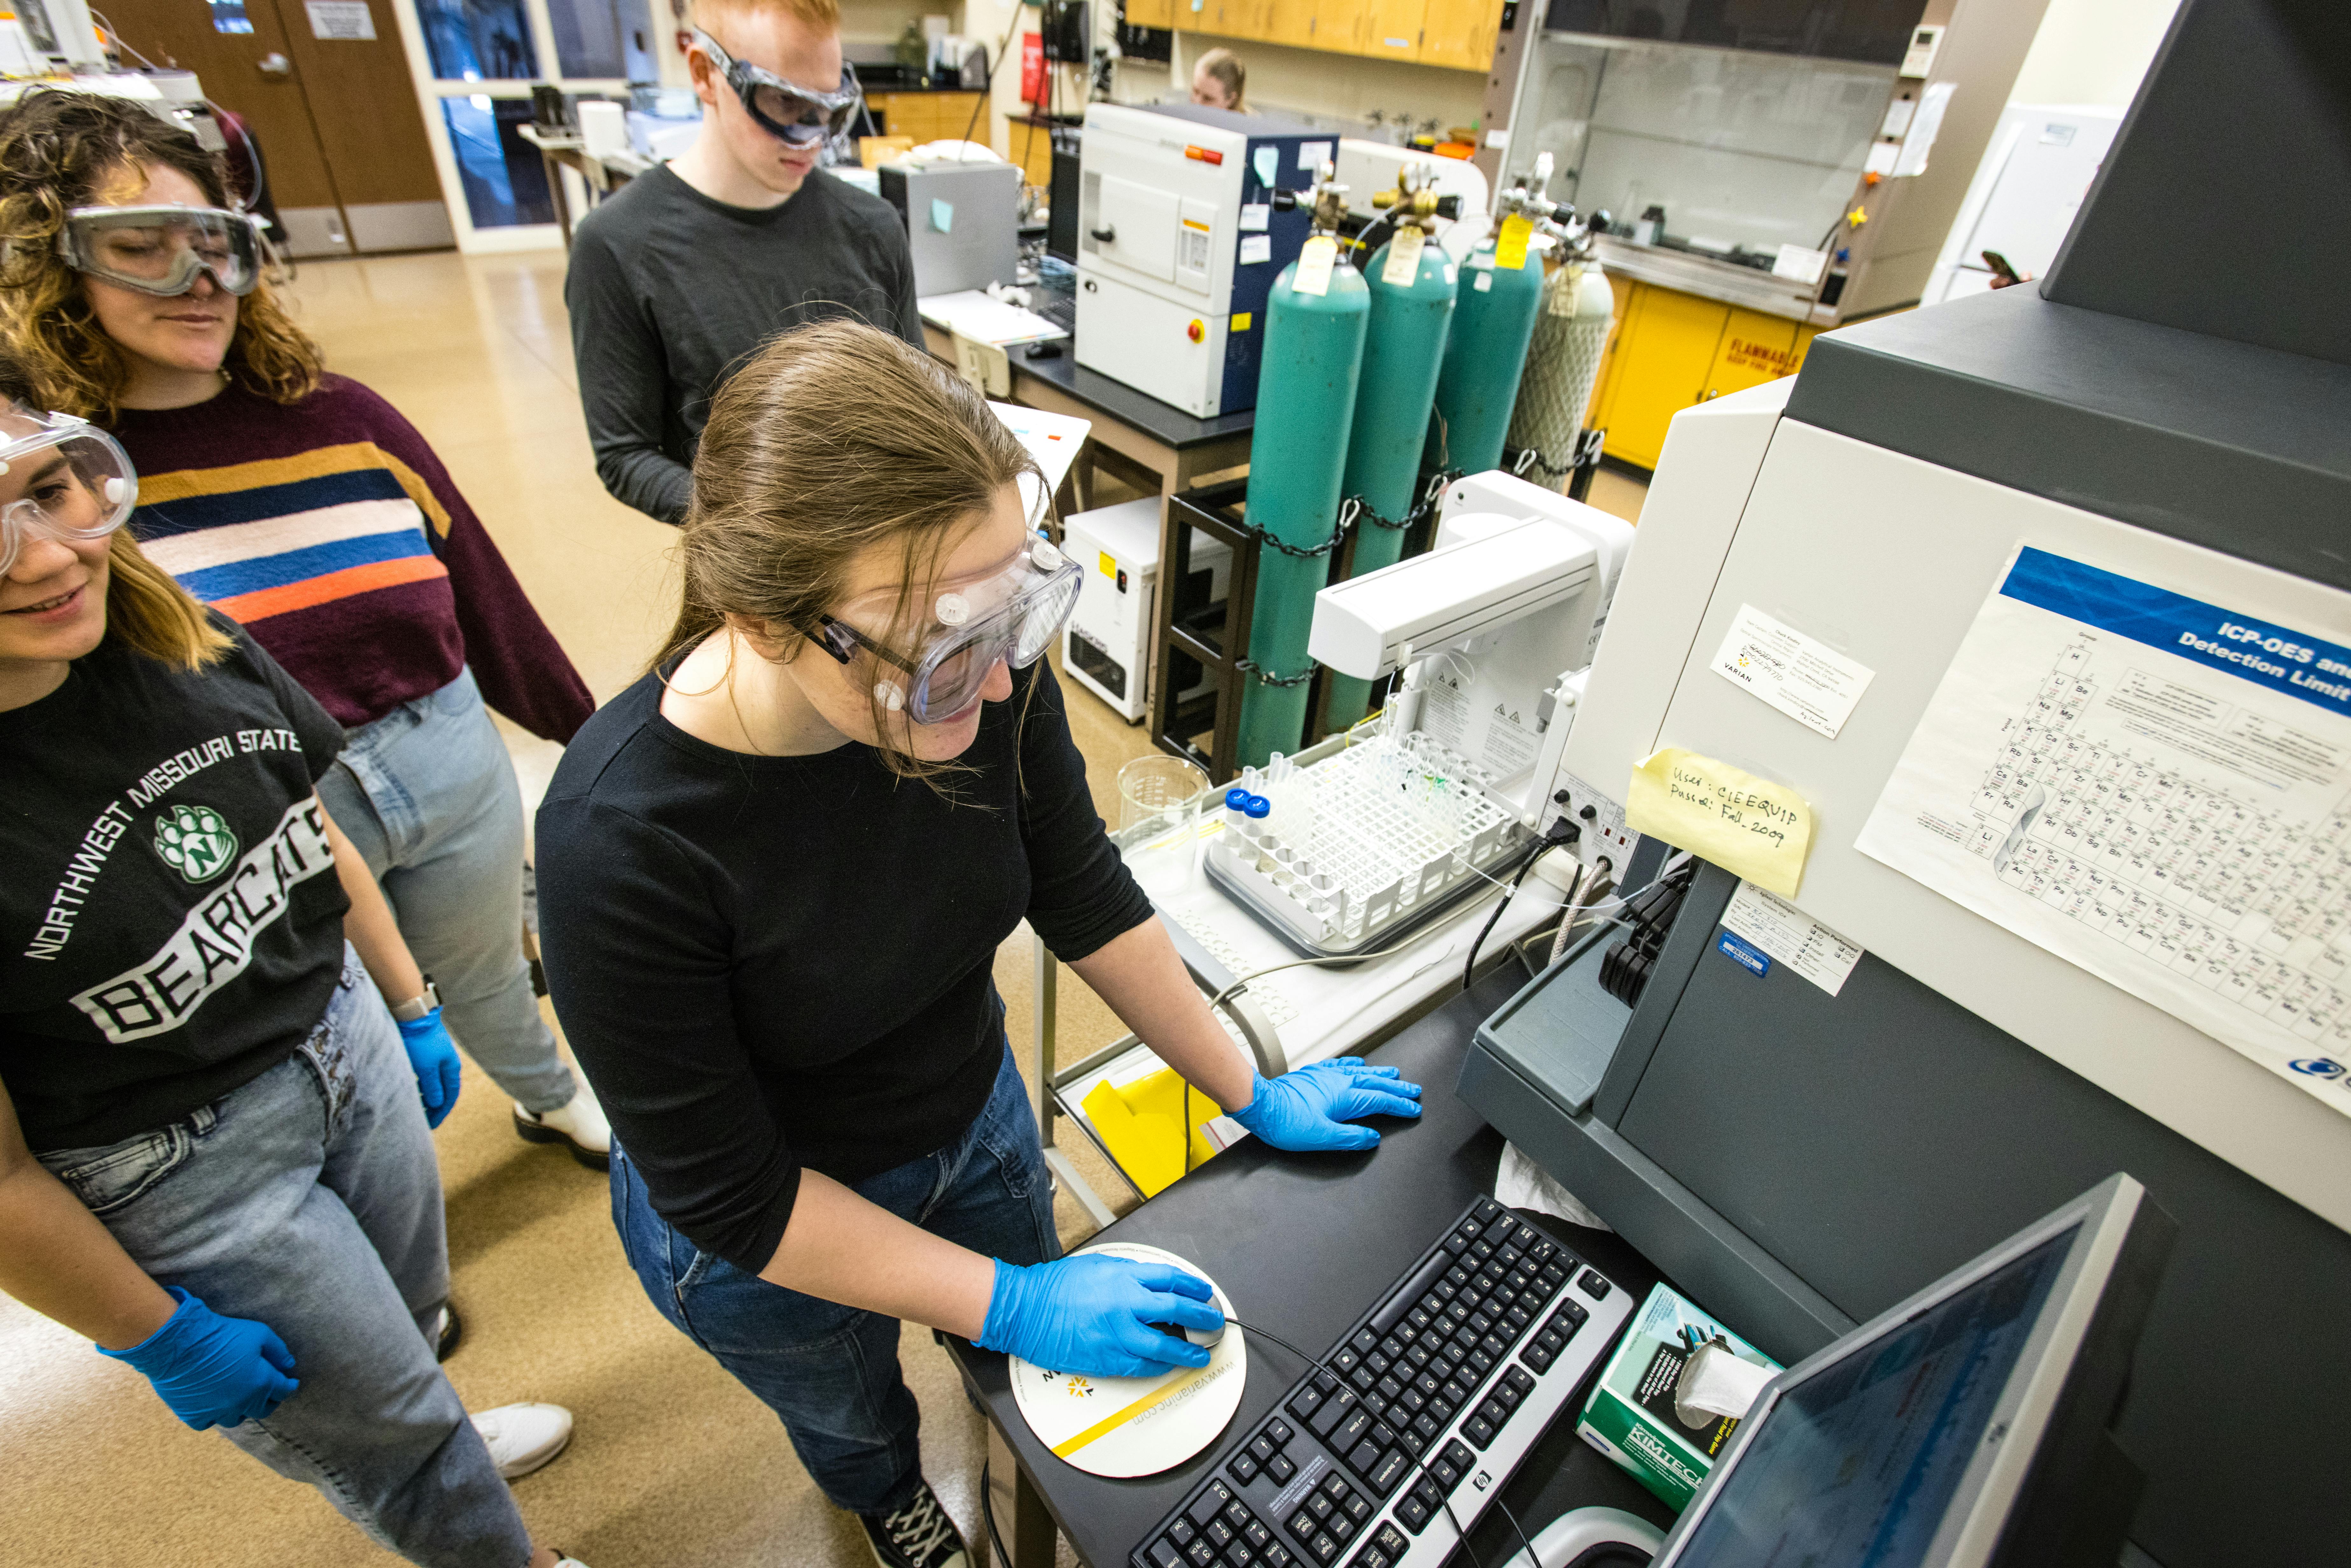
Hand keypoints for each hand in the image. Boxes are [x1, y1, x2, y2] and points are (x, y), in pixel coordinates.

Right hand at [97, 1287, 297, 1429]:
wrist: (181, 1343)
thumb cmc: (223, 1335)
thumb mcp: (259, 1334)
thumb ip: (278, 1351)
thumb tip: (288, 1365)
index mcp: (262, 1383)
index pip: (283, 1391)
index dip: (288, 1386)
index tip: (290, 1383)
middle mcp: (242, 1403)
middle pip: (263, 1410)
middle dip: (270, 1400)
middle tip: (269, 1394)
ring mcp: (218, 1412)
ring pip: (236, 1418)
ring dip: (242, 1409)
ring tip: (241, 1400)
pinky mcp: (194, 1416)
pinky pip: (209, 1422)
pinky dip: (213, 1416)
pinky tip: (214, 1406)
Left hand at [396, 1008, 461, 1128]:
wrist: (413, 1014)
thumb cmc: (420, 1041)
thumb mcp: (425, 1067)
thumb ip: (432, 1086)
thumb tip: (437, 1103)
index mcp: (451, 1068)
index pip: (450, 1096)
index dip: (441, 1112)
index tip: (431, 1125)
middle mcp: (445, 1063)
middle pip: (443, 1090)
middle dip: (434, 1107)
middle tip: (423, 1120)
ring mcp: (435, 1057)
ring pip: (433, 1083)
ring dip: (427, 1097)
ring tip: (415, 1107)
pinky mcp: (425, 1052)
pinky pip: (425, 1075)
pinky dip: (420, 1086)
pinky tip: (410, 1089)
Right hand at [978, 1254, 1224, 1378]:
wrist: (1025, 1310)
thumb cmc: (1053, 1287)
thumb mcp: (1095, 1266)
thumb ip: (1125, 1274)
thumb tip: (1149, 1283)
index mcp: (1123, 1277)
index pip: (1170, 1280)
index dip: (1193, 1288)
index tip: (1203, 1293)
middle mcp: (1124, 1305)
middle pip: (1176, 1310)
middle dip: (1201, 1317)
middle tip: (1213, 1322)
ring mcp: (1116, 1334)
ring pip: (1163, 1347)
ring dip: (1187, 1352)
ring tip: (1199, 1355)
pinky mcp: (1105, 1358)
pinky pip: (1141, 1366)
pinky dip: (1158, 1367)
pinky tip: (1167, 1366)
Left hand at [1228, 1058, 1422, 1151]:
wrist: (1260, 1104)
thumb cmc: (1285, 1121)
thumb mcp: (1322, 1137)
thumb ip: (1350, 1138)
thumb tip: (1371, 1138)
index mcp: (1344, 1097)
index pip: (1380, 1100)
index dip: (1399, 1105)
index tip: (1413, 1107)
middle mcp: (1338, 1082)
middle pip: (1375, 1083)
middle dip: (1397, 1088)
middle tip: (1413, 1090)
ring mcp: (1326, 1076)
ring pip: (1360, 1072)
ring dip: (1379, 1073)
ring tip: (1394, 1074)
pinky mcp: (1313, 1074)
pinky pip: (1339, 1065)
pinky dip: (1352, 1064)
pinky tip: (1356, 1063)